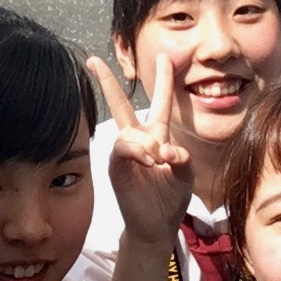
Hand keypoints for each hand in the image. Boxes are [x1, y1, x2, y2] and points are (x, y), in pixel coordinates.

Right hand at [87, 53, 193, 247]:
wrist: (157, 225)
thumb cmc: (171, 198)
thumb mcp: (186, 173)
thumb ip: (182, 157)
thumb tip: (166, 150)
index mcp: (157, 136)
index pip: (160, 102)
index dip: (163, 79)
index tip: (165, 55)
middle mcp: (138, 139)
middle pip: (122, 104)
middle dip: (108, 82)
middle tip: (94, 60)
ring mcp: (125, 152)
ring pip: (130, 131)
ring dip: (147, 143)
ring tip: (158, 161)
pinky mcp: (116, 165)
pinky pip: (123, 147)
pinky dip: (138, 151)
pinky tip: (149, 161)